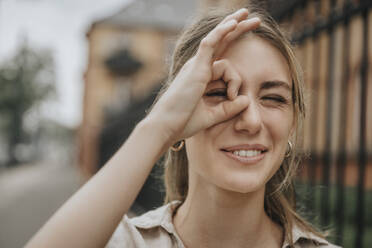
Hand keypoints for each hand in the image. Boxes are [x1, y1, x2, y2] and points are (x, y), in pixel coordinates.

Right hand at [147, 9, 260, 142]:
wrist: (166, 126)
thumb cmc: (184, 122)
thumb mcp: (212, 115)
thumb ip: (229, 108)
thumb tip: (247, 100)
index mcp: (201, 77)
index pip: (223, 62)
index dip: (235, 68)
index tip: (236, 94)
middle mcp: (198, 67)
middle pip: (221, 42)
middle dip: (238, 29)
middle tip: (255, 20)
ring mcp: (196, 65)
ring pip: (219, 42)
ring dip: (235, 26)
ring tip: (252, 18)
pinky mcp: (196, 67)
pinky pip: (209, 43)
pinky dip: (221, 32)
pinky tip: (234, 23)